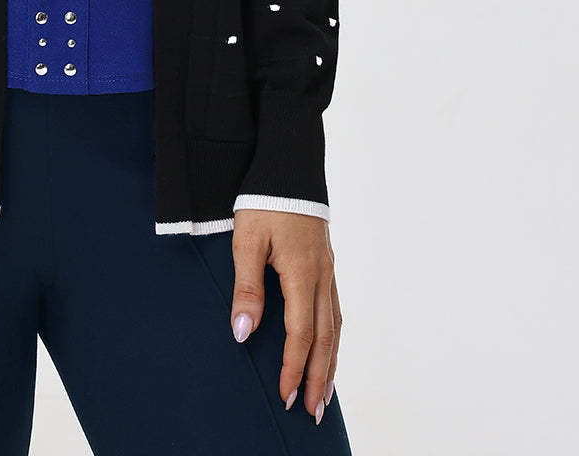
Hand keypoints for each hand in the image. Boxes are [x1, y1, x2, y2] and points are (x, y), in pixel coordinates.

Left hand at [229, 208, 340, 421]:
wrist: (287, 165)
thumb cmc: (264, 201)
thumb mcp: (246, 241)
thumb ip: (246, 288)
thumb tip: (243, 332)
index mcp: (301, 273)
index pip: (300, 334)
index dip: (293, 367)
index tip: (285, 395)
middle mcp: (321, 276)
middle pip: (324, 338)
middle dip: (319, 377)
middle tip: (313, 412)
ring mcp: (328, 270)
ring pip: (334, 326)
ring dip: (331, 362)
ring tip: (325, 393)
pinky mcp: (326, 264)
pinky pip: (335, 310)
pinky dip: (333, 337)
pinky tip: (329, 349)